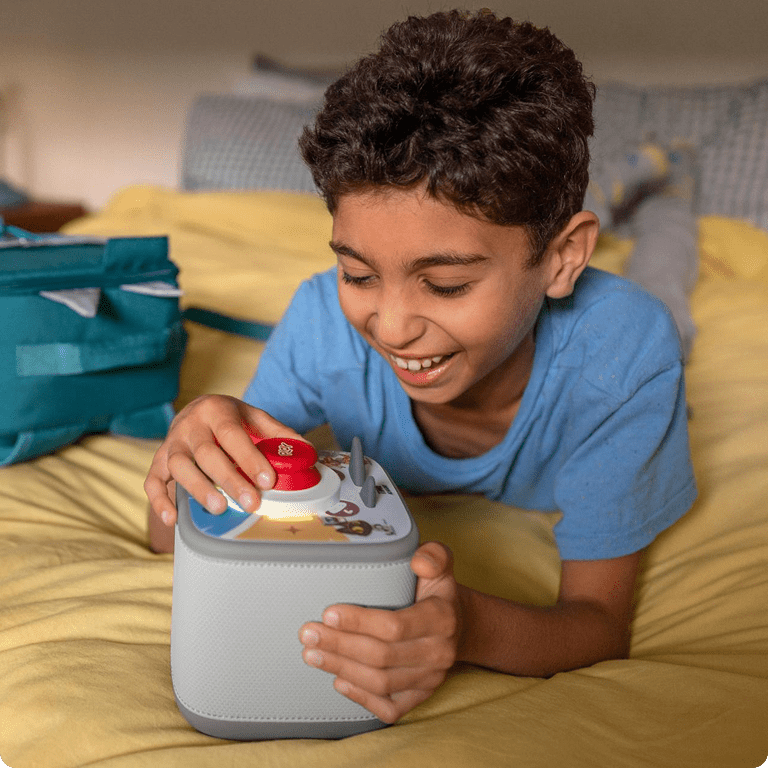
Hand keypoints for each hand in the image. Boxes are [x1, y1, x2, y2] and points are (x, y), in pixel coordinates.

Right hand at [144, 395, 304, 527]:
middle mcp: (191, 425)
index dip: (250, 459)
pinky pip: (152, 481)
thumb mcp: (254, 418)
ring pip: (179, 466)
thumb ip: (279, 433)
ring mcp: (171, 443)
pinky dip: (159, 501)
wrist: (197, 410)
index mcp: (217, 411)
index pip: (233, 435)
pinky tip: (173, 521)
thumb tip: (307, 452)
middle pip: (207, 453)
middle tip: (250, 503)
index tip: (269, 481)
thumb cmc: (230, 420)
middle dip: (229, 479)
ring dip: (198, 489)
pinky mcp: (158, 461)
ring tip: (218, 508)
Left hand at [298, 541, 461, 722]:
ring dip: (342, 669)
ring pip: (381, 682)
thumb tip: (418, 561)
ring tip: (312, 655)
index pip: (395, 626)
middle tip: (308, 634)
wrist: (459, 625)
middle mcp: (440, 653)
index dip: (359, 622)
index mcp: (442, 618)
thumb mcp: (440, 565)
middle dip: (339, 646)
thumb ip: (433, 555)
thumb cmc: (437, 592)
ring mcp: (431, 678)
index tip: (328, 614)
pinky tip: (339, 682)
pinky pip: (390, 707)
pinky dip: (362, 697)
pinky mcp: (422, 696)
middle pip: (381, 657)